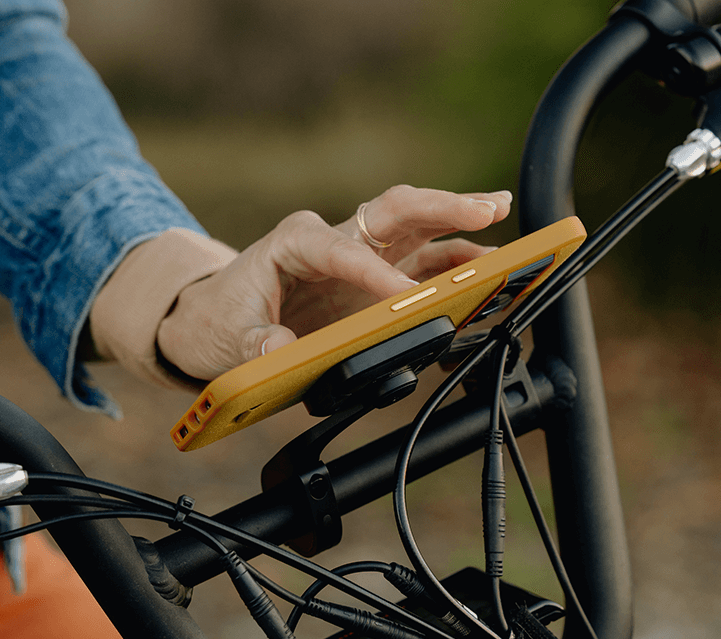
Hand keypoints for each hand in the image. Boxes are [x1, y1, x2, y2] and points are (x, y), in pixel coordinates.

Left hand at [155, 185, 510, 380]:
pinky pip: (419, 262)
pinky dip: (453, 263)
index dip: (375, 275)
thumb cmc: (220, 320)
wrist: (216, 320)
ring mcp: (359, 255)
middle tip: (488, 208)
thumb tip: (280, 349)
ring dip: (460, 224)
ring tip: (503, 221)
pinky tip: (485, 266)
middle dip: (442, 207)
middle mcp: (334, 238)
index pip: (343, 249)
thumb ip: (255, 344)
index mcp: (295, 242)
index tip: (406, 301)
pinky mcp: (374, 277)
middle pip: (395, 210)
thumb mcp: (229, 338)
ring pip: (417, 228)